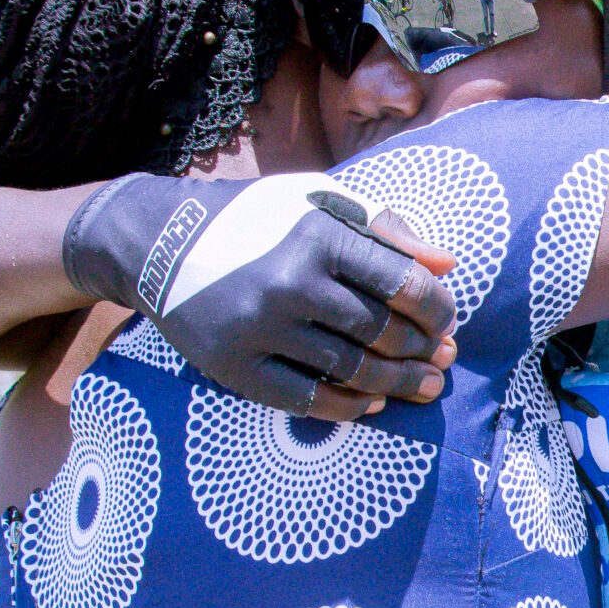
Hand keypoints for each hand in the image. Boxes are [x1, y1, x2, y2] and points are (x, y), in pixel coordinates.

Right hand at [61, 173, 458, 420]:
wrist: (161, 243)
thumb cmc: (254, 219)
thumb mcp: (316, 201)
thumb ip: (383, 228)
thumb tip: (446, 264)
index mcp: (317, 236)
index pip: (402, 283)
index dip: (437, 308)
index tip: (445, 319)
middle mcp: (290, 283)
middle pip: (382, 333)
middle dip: (424, 350)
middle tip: (443, 358)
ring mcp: (261, 330)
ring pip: (352, 370)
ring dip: (398, 384)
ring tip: (423, 386)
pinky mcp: (237, 368)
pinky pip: (308, 401)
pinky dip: (349, 405)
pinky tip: (372, 401)